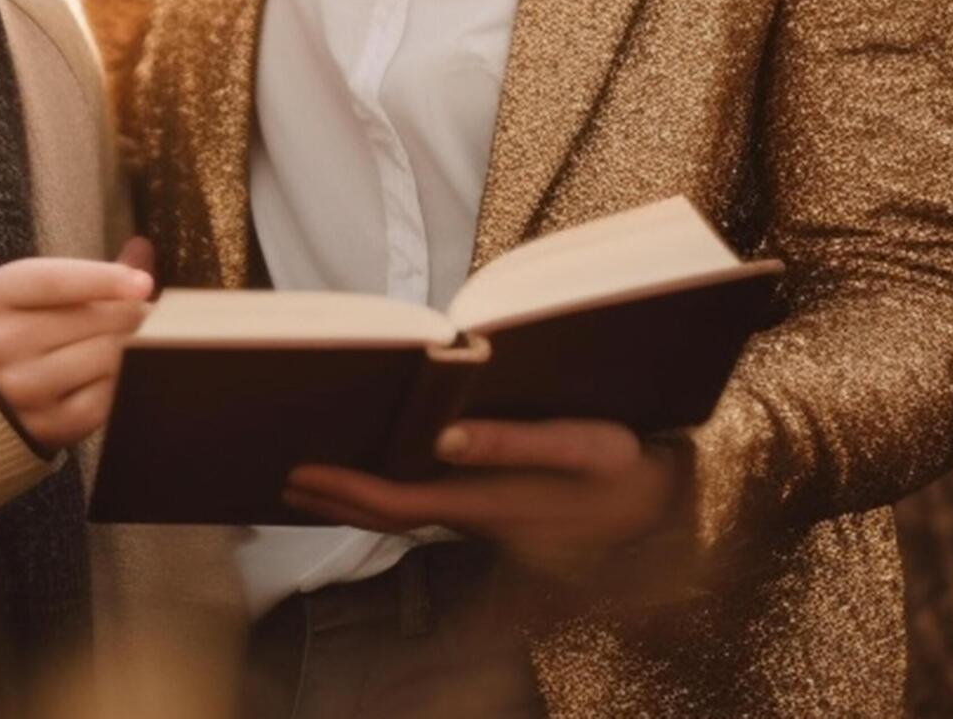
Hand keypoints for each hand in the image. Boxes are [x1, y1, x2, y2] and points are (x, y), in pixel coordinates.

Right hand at [0, 237, 156, 451]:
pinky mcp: (44, 424)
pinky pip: (105, 400)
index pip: (55, 282)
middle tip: (149, 315)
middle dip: (132, 314)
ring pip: (104, 357)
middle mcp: (1, 342)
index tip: (144, 284)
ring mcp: (20, 387)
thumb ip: (89, 274)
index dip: (104, 280)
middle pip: (91, 320)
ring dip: (132, 348)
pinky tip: (120, 373)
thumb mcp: (40, 290)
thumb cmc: (27, 325)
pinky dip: (121, 383)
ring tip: (138, 341)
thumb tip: (142, 250)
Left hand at [284, 419, 696, 591]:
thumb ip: (511, 443)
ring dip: (356, 497)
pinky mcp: (498, 509)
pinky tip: (380, 470)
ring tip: (315, 471)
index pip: (396, 502)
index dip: (342, 490)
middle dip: (333, 498)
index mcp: (489, 502)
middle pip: (387, 514)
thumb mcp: (582, 446)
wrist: (669, 504)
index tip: (297, 472)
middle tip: (283, 475)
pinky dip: (391, 491)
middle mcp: (478, 516)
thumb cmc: (625, 468)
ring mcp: (486, 517)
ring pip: (405, 512)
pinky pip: (428, 504)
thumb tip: (439, 435)